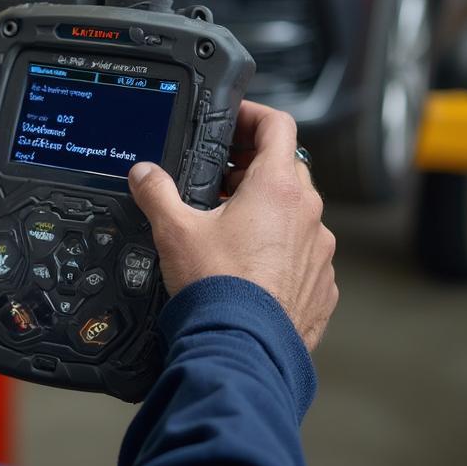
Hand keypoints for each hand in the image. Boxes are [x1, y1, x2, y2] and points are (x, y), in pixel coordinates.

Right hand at [128, 101, 337, 351]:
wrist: (242, 350)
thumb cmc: (217, 288)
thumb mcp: (174, 230)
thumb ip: (156, 192)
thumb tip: (144, 173)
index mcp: (277, 189)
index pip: (277, 127)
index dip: (254, 115)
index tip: (235, 120)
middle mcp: (308, 215)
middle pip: (287, 168)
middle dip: (253, 166)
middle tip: (220, 176)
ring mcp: (320, 252)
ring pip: (297, 213)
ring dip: (268, 209)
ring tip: (229, 224)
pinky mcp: (322, 285)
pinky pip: (304, 253)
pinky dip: (280, 249)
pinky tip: (249, 265)